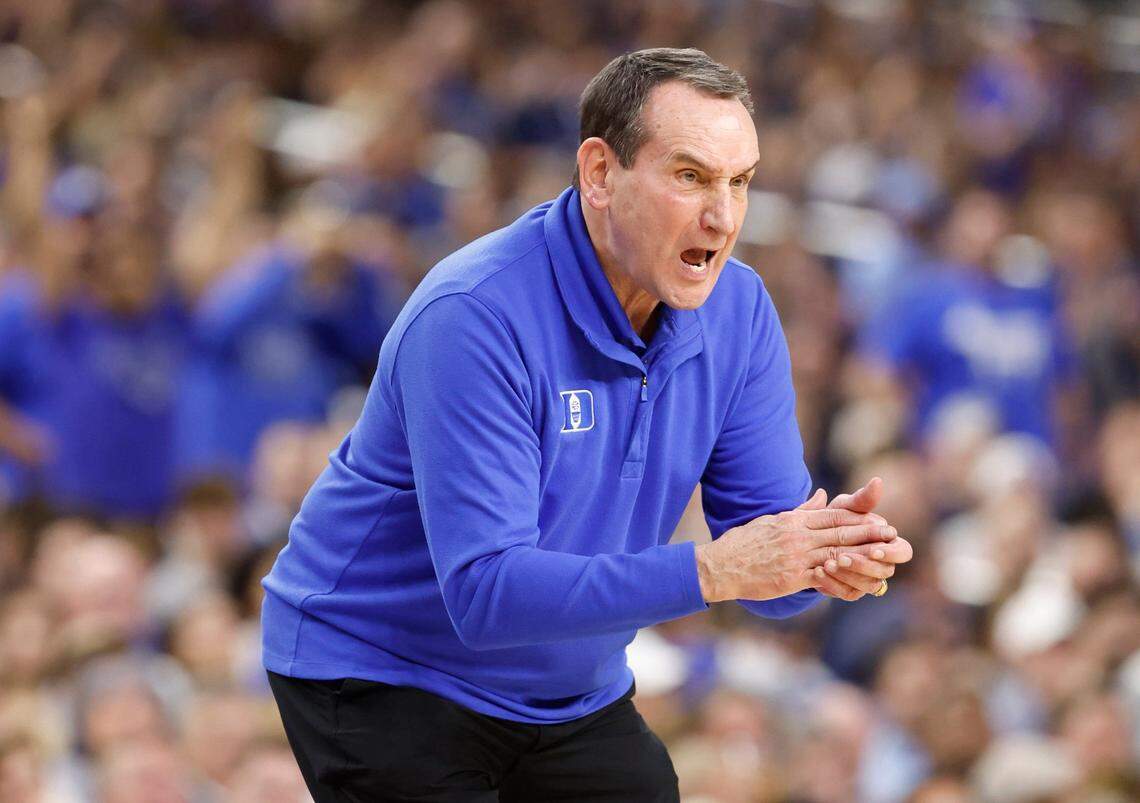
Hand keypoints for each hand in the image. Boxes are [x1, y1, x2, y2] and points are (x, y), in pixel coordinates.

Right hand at [694, 507, 896, 602]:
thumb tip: (821, 495)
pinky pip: (824, 577)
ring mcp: (796, 556)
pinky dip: (843, 578)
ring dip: (863, 555)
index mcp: (793, 520)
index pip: (832, 515)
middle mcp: (797, 535)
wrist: (721, 565)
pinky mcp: (792, 576)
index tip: (877, 518)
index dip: (857, 517)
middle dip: (868, 532)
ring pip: (836, 553)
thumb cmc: (743, 543)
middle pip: (840, 532)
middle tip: (891, 533)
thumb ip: (800, 510)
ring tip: (883, 556)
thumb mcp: (772, 520)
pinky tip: (859, 581)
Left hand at [799, 478, 913, 600]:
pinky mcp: (850, 589)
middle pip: (886, 571)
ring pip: (868, 585)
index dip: (891, 552)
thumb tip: (877, 481)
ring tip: (827, 563)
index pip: (903, 551)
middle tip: (842, 557)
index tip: (874, 548)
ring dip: (848, 574)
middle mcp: (882, 563)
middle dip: (864, 565)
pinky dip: (833, 583)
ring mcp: (867, 579)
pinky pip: (848, 593)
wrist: (808, 539)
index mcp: (887, 543)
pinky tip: (818, 572)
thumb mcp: (845, 507)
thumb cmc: (833, 519)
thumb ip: (862, 499)